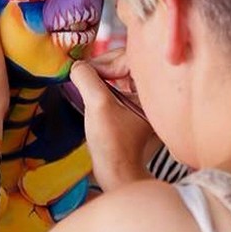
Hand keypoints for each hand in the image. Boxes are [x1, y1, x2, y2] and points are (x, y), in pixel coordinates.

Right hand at [70, 56, 153, 191]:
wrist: (118, 173)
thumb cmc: (113, 144)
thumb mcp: (98, 105)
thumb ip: (87, 78)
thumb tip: (77, 65)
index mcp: (154, 90)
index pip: (133, 58)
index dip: (108, 60)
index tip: (90, 71)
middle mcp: (153, 94)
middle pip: (128, 63)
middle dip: (105, 66)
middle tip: (86, 73)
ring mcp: (145, 102)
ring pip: (123, 74)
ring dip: (103, 75)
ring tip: (87, 81)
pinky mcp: (135, 109)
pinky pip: (121, 87)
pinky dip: (105, 86)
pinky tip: (93, 93)